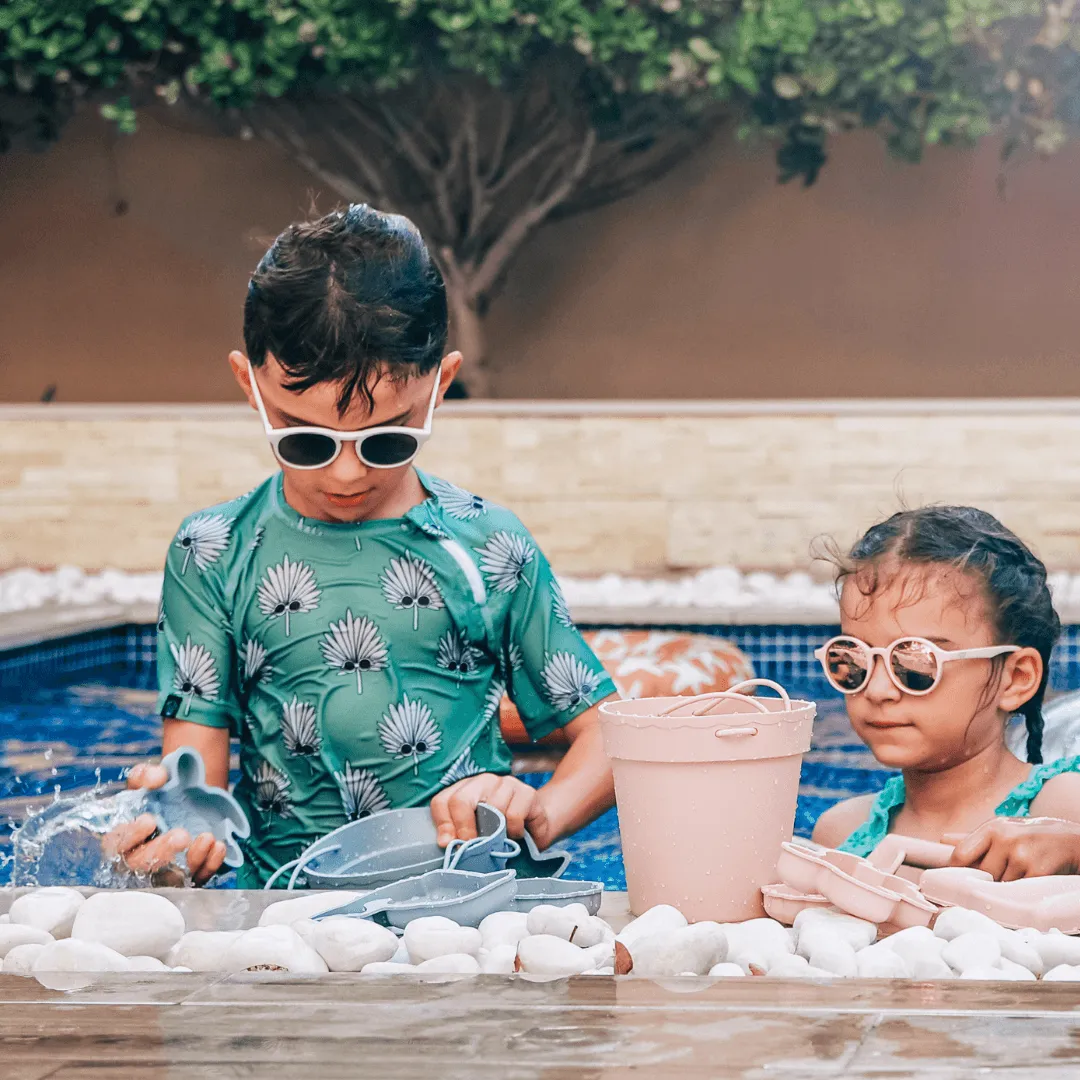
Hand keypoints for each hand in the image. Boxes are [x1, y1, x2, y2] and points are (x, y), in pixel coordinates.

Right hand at [104, 763, 226, 885]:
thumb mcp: (148, 779)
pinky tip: (219, 846)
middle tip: (181, 835)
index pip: (116, 845)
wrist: (186, 803)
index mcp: (122, 839)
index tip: (149, 819)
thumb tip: (157, 778)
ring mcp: (164, 871)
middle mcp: (139, 861)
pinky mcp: (188, 877)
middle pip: (141, 867)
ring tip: (207, 837)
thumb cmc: (158, 795)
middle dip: (161, 852)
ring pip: (171, 878)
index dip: (130, 835)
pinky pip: (198, 878)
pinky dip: (210, 864)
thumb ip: (145, 775)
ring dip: (191, 860)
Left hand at [430, 773, 552, 849]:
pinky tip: (516, 834)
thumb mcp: (477, 833)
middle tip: (470, 846)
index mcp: (464, 790)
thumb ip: (459, 834)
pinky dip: (514, 831)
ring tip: (499, 840)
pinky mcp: (527, 791)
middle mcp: (483, 781)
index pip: (442, 801)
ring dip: (494, 832)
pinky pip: (514, 815)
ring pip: (491, 808)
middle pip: (461, 800)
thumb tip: (446, 843)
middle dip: (463, 828)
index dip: (443, 824)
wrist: (536, 826)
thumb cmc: (502, 830)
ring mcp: (505, 783)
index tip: (448, 844)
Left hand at [948, 816, 1079, 879]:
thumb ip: (974, 838)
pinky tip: (1031, 881)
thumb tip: (943, 839)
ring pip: (1000, 885)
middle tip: (1002, 876)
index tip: (953, 881)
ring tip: (1020, 874)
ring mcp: (1021, 855)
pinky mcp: (1037, 871)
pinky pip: (1018, 892)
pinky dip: (1022, 892)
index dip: (955, 871)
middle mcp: (1004, 838)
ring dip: (1007, 887)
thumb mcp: (1004, 830)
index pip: (961, 854)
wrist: (1073, 841)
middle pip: (981, 874)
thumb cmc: (1032, 837)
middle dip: (989, 880)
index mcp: (992, 828)